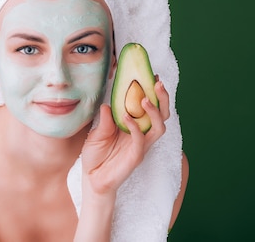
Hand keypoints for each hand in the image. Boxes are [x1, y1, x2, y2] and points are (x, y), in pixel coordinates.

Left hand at [80, 79, 169, 196]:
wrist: (91, 179)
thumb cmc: (95, 155)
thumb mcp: (96, 133)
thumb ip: (105, 119)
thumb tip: (107, 103)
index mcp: (135, 125)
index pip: (150, 106)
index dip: (153, 91)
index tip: (151, 75)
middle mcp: (142, 134)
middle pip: (162, 114)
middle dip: (163, 98)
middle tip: (157, 82)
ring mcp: (141, 146)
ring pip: (158, 127)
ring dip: (154, 111)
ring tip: (145, 99)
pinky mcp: (136, 157)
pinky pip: (141, 140)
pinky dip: (135, 127)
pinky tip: (126, 117)